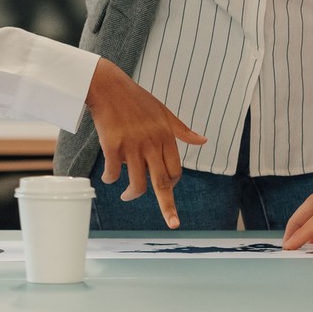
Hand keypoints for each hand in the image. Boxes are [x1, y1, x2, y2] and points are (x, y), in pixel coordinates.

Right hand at [85, 58, 206, 228]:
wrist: (109, 87)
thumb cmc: (137, 100)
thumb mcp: (165, 113)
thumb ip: (183, 131)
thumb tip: (204, 141)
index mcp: (166, 136)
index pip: (176, 170)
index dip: (172, 185)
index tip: (166, 190)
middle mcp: (151, 143)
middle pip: (162, 183)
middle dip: (169, 207)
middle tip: (173, 224)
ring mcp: (132, 146)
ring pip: (137, 184)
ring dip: (131, 195)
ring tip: (126, 195)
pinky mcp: (113, 146)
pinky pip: (113, 173)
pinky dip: (110, 180)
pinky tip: (108, 178)